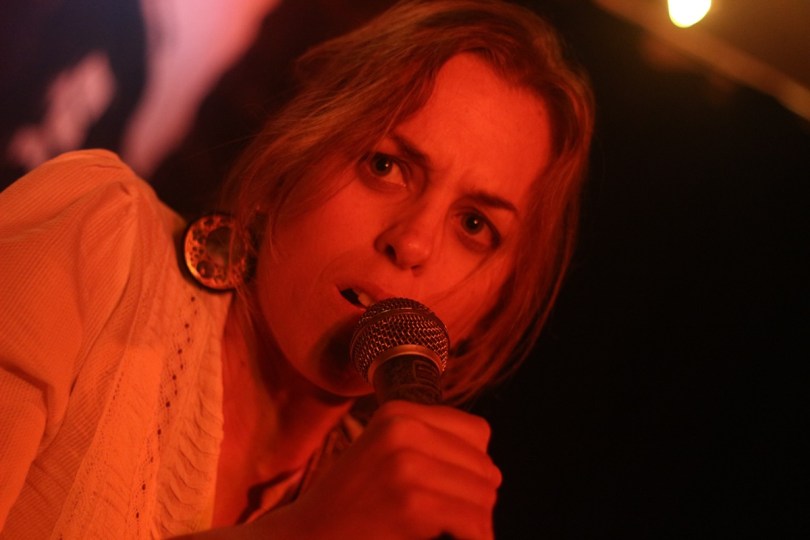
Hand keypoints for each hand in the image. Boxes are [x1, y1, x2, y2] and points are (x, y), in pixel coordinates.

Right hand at [254, 400, 501, 538]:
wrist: (305, 535)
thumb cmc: (352, 503)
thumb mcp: (385, 452)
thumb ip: (431, 446)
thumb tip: (491, 472)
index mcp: (399, 412)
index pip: (478, 433)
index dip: (470, 467)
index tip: (447, 490)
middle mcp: (403, 429)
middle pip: (484, 467)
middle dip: (473, 499)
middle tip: (444, 520)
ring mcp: (407, 465)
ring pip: (484, 496)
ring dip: (472, 523)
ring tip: (440, 530)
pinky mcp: (411, 503)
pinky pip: (473, 522)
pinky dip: (470, 538)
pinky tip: (440, 539)